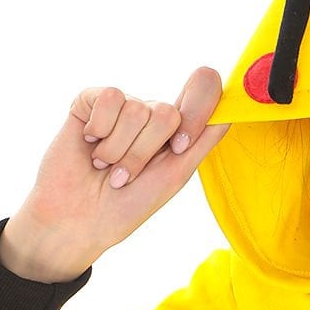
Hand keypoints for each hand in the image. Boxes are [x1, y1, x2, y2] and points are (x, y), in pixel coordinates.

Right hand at [2, 66, 229, 278]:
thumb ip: (202, 141)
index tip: (178, 149)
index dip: (197, 112)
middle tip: (125, 176)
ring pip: (137, 109)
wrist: (78, 220)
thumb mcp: (174, 176)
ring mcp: (121, 106)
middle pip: (167, 112)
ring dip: (119, 150)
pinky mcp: (91, 101)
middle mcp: (151, 113)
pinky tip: (90, 144)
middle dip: (144, 153)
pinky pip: (110, 97)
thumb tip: (232, 109)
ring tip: (105, 166)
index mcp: (177, 130)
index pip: (204, 89)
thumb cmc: (127, 205)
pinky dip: (100, 129)